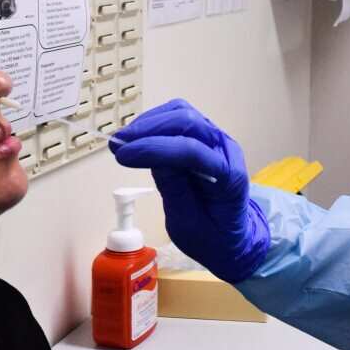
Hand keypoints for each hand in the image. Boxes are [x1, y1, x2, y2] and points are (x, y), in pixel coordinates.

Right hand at [110, 99, 269, 282]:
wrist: (232, 236)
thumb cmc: (213, 236)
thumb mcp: (189, 225)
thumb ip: (175, 190)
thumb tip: (152, 157)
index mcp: (231, 176)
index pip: (192, 150)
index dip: (155, 149)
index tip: (122, 155)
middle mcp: (226, 150)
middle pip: (189, 122)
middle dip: (149, 129)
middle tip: (117, 144)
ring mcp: (216, 140)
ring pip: (183, 113)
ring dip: (149, 122)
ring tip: (122, 140)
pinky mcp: (203, 137)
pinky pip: (179, 118)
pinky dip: (155, 122)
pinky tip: (136, 137)